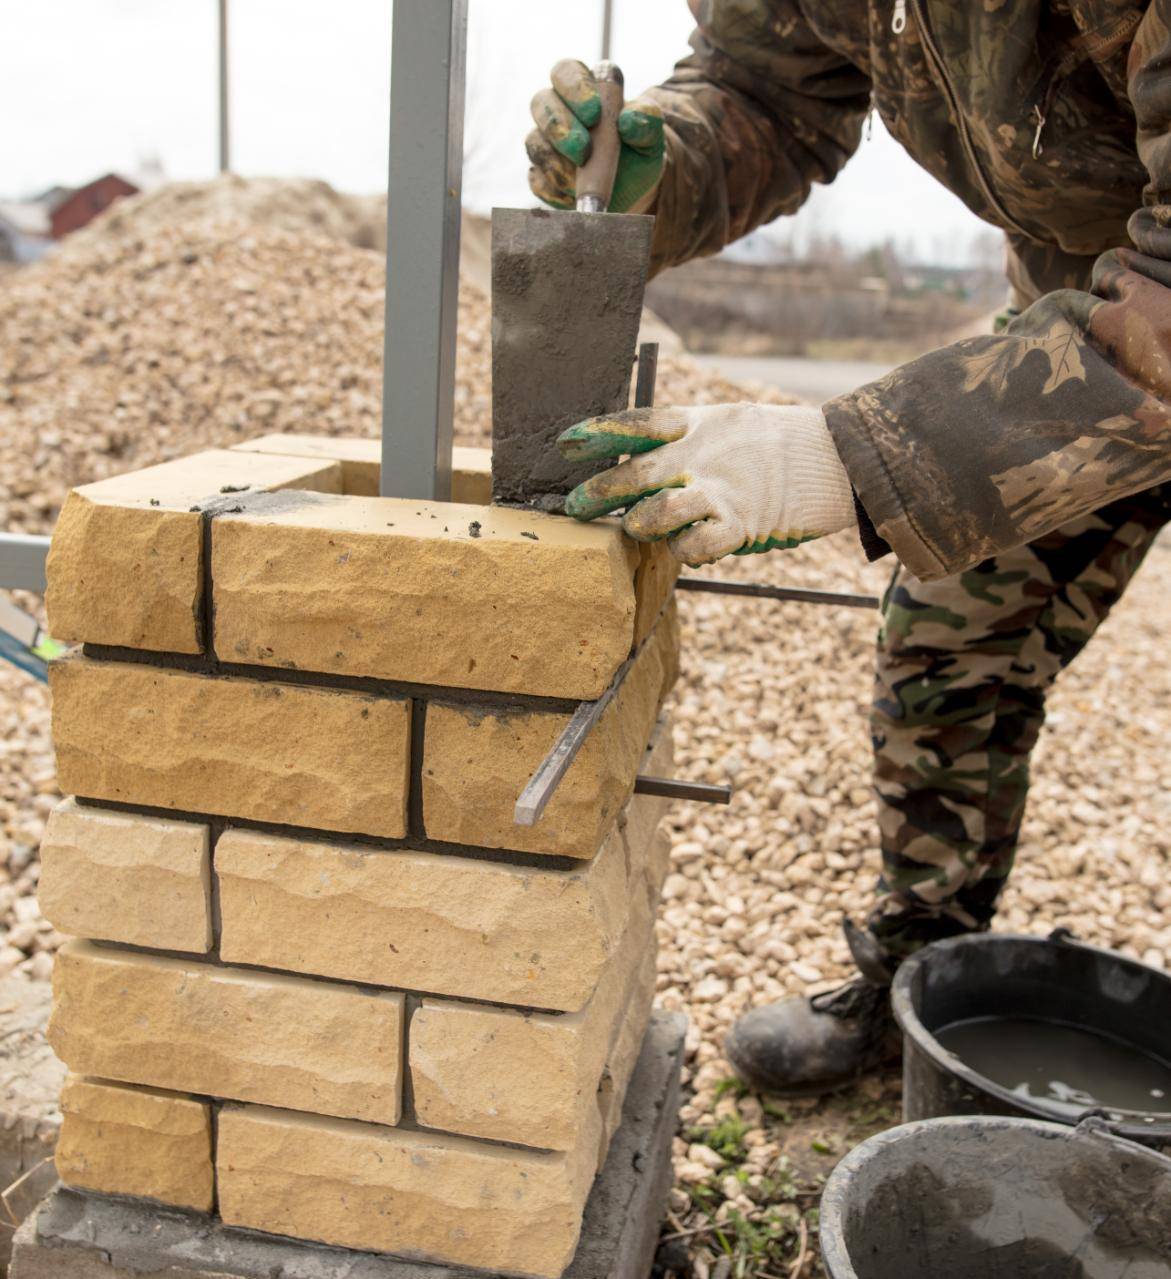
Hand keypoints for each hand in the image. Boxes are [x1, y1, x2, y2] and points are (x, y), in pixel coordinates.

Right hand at [527, 59, 664, 213]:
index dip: (575, 87)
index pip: (566, 71)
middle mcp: (558, 109)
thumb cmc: (639, 151)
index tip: (594, 111)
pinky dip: (555, 189)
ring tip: (580, 180)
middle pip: (541, 103)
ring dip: (556, 161)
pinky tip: (573, 196)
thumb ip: (646, 121)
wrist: (632, 188)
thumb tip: (629, 120)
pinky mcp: (541, 174)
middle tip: (584, 150)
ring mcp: (545, 142)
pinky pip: (538, 180)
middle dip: (560, 126)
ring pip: (535, 142)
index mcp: (584, 87)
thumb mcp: (651, 135)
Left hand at [557, 404, 854, 564]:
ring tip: (635, 528)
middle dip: (598, 493)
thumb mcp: (727, 420)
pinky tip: (682, 548)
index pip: (636, 424)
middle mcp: (701, 455)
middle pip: (634, 474)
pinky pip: (695, 546)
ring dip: (639, 525)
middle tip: (575, 507)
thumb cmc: (776, 442)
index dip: (598, 433)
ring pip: (657, 514)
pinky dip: (683, 551)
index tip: (565, 444)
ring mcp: (720, 490)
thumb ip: (684, 436)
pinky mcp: (741, 524)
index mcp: (696, 424)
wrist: (837, 455)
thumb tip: (637, 457)